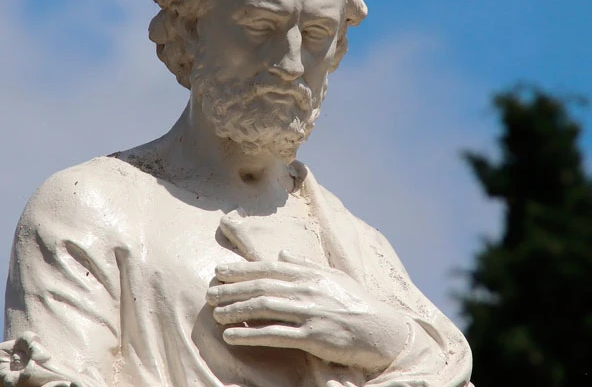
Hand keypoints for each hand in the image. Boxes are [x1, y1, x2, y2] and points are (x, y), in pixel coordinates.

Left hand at [206, 251, 409, 372]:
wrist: (383, 330)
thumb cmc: (358, 302)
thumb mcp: (334, 276)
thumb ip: (307, 264)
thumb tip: (283, 253)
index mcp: (310, 274)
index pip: (268, 268)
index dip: (241, 269)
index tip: (218, 271)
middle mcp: (307, 290)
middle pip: (261, 286)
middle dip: (231, 288)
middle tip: (209, 292)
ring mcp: (309, 313)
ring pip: (263, 307)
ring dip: (235, 309)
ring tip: (215, 313)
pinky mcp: (312, 337)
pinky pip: (274, 335)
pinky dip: (250, 334)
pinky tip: (231, 335)